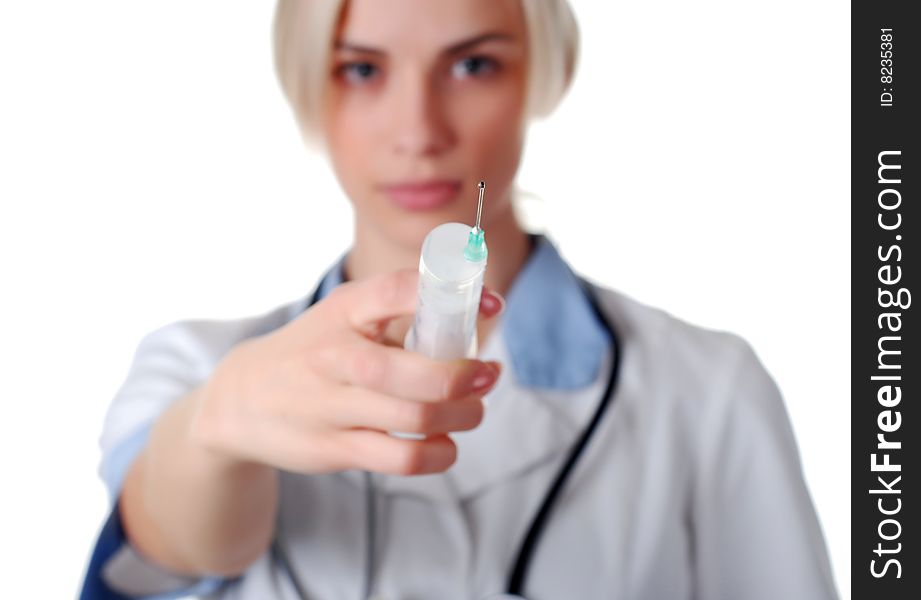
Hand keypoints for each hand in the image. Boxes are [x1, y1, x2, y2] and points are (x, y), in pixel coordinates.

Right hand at [189, 268, 503, 476]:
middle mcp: (335, 356)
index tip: (493, 303)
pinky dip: (440, 453)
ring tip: (473, 409)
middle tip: (488, 373)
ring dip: (464, 415)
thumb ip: (398, 311)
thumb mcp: (342, 317)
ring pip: (418, 416)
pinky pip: (403, 458)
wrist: (239, 403)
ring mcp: (331, 406)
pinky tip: (446, 444)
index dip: (453, 295)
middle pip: (419, 371)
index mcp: (342, 311)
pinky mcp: (334, 449)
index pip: (396, 291)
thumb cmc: (312, 353)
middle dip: (467, 375)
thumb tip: (479, 310)